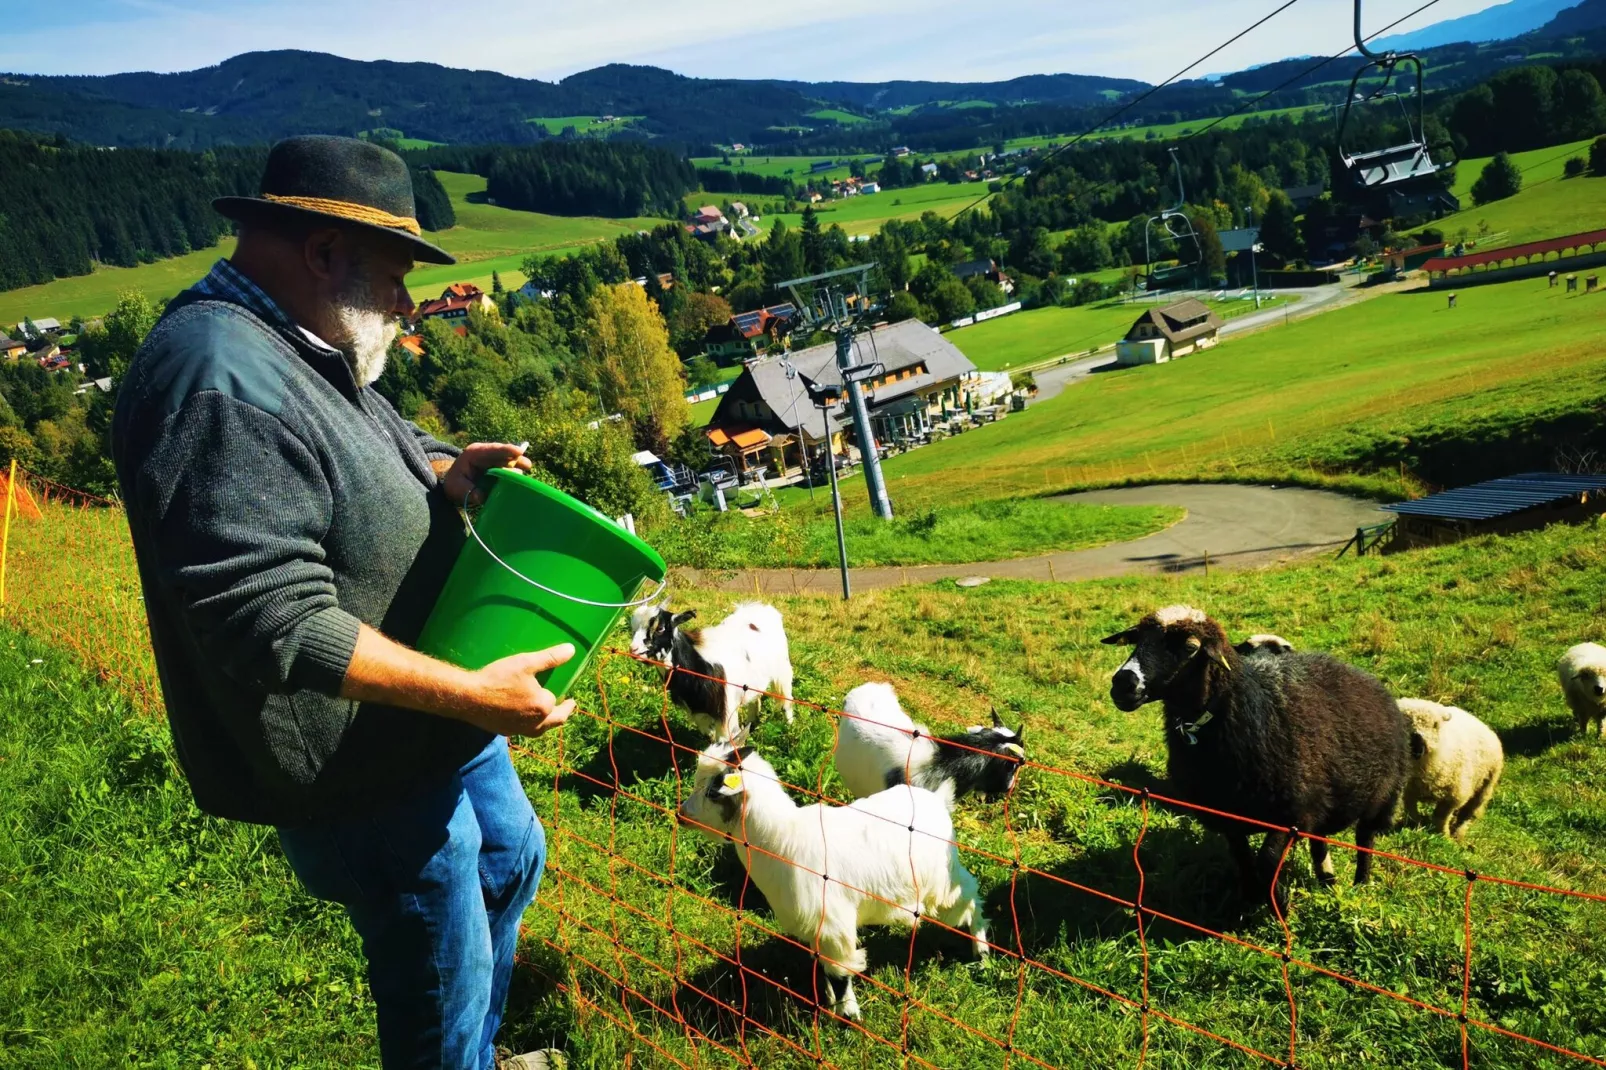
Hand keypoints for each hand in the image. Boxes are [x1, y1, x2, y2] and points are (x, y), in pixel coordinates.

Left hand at [441, 442, 533, 506]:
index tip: (519, 451)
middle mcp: (487, 455)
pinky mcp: (500, 469)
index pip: (492, 449)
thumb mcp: (456, 487)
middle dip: (517, 459)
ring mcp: (495, 461)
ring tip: (523, 478)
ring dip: (517, 469)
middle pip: (505, 454)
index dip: (506, 450)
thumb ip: (468, 491)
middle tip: (527, 466)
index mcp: (474, 453)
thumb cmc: (454, 483)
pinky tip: (520, 484)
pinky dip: (515, 476)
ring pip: (510, 462)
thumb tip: (482, 497)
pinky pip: (510, 470)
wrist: (453, 484)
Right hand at [459, 644, 576, 737]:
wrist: (468, 698)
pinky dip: (529, 725)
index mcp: (543, 707)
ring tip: (548, 716)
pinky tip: (522, 717)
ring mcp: (518, 730)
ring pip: (539, 730)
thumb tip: (571, 650)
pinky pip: (523, 731)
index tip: (567, 695)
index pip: (555, 700)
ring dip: (547, 723)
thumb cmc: (498, 678)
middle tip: (567, 707)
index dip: (558, 694)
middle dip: (562, 714)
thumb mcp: (526, 663)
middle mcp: (534, 723)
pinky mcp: (504, 731)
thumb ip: (550, 658)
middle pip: (554, 721)